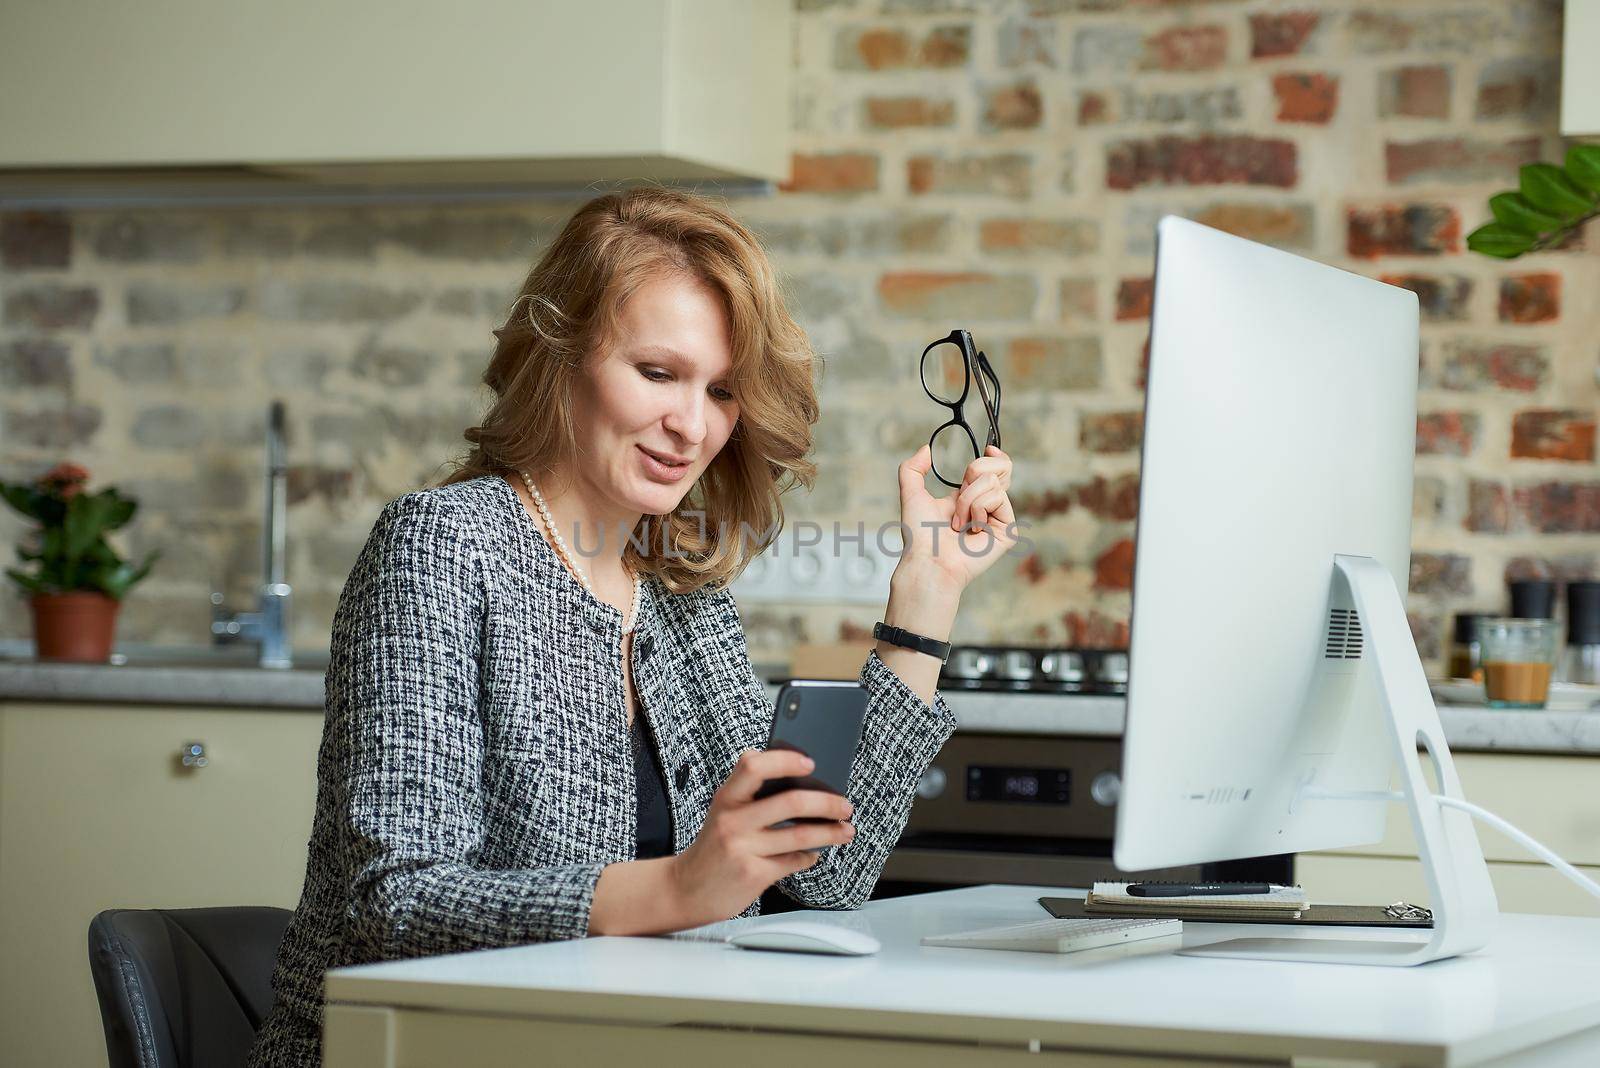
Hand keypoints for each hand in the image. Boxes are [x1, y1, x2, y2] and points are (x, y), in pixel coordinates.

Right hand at [669, 748, 855, 924]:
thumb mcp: (723, 812)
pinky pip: (793, 862)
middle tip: (845, 805)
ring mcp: (742, 849)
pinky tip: (814, 854)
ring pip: (800, 836)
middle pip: (790, 802)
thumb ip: (750, 793)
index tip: (810, 763)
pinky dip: (810, 857)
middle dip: (827, 803)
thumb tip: (799, 777)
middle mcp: (732, 820)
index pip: (753, 766)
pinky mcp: (752, 874)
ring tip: (845, 831)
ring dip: (830, 833)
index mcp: (726, 798)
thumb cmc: (713, 847)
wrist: (686, 890)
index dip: (785, 760)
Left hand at [896, 444, 1017, 592]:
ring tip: (958, 523)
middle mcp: (987, 505)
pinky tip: (972, 529)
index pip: (994, 468)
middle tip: (960, 491)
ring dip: (967, 499)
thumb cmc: (920, 535)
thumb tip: (926, 448)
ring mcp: (999, 518)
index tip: (989, 448)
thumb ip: (912, 468)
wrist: (928, 559)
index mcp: (970, 496)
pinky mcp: (1007, 530)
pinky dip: (977, 509)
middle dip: (975, 470)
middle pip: (1002, 466)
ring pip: (993, 481)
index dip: (995, 456)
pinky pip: (998, 498)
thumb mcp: (911, 493)